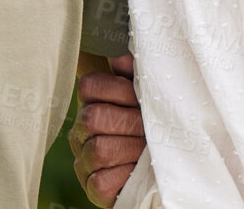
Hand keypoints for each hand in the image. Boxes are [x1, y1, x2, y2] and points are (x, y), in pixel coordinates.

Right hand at [70, 53, 144, 207]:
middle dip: (129, 122)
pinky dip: (124, 175)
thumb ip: (135, 75)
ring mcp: (84, 160)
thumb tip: (121, 56)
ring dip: (130, 149)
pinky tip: (136, 170)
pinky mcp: (93, 189)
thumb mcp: (147, 99)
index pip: (89, 85)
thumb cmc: (153, 128)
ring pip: (99, 149)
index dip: (118, 89)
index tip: (139, 98)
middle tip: (149, 127)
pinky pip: (101, 181)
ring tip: (146, 149)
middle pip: (93, 117)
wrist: (162, 170)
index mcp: (92, 104)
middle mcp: (81, 132)